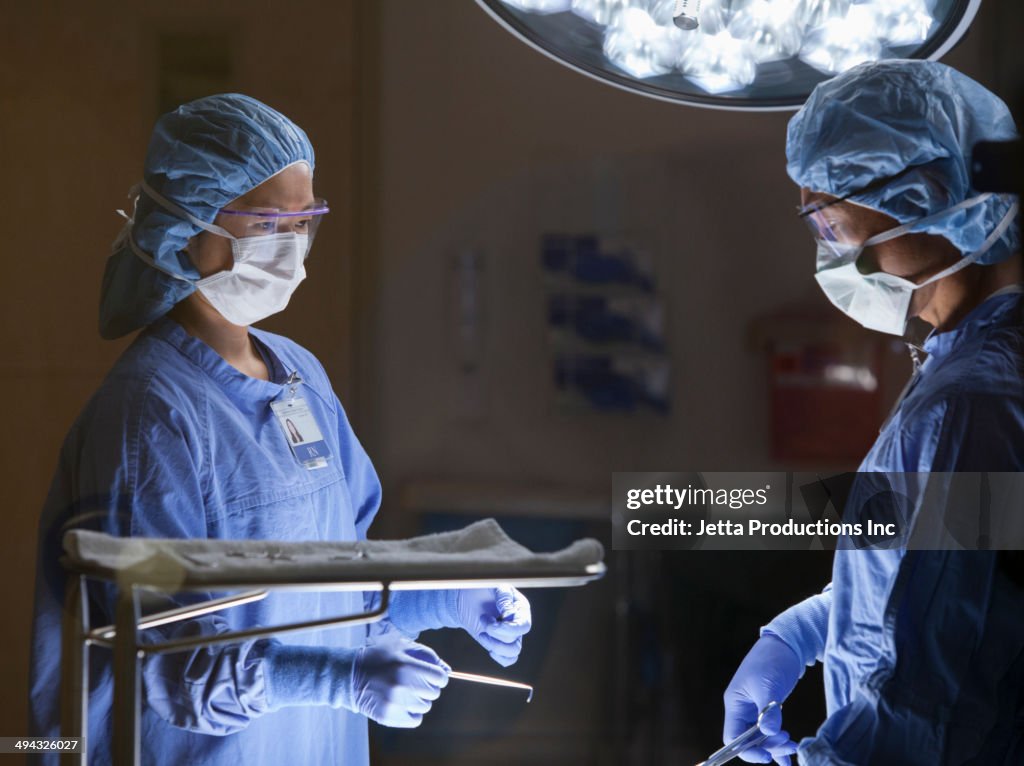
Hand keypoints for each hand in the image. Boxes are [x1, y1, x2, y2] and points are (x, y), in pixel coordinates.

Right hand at [351, 635, 449, 727]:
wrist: (349, 675)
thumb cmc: (378, 656)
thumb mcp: (401, 646)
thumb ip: (427, 655)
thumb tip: (447, 670)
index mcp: (406, 665)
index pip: (440, 678)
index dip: (438, 676)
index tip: (430, 675)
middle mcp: (402, 685)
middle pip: (434, 693)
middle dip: (428, 686)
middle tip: (414, 681)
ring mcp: (394, 703)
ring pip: (425, 706)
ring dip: (419, 699)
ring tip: (404, 691)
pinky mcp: (388, 717)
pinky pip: (415, 719)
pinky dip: (412, 713)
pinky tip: (402, 703)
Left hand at [453, 586, 531, 666]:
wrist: (466, 598)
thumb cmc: (482, 589)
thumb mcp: (493, 587)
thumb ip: (503, 597)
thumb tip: (508, 613)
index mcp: (521, 608)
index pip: (524, 625)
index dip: (508, 628)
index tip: (494, 621)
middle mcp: (518, 623)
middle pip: (515, 640)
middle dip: (496, 633)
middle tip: (483, 619)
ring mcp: (510, 635)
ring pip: (512, 652)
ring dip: (494, 644)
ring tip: (482, 631)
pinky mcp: (500, 644)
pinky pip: (508, 659)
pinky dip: (499, 656)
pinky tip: (487, 644)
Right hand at [722, 634, 801, 764]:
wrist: (784, 646)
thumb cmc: (771, 661)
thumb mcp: (769, 686)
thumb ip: (768, 711)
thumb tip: (768, 733)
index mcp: (735, 704)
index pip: (733, 737)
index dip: (747, 750)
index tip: (767, 756)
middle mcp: (742, 709)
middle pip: (749, 740)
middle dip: (768, 747)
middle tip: (789, 745)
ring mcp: (754, 709)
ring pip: (761, 738)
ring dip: (775, 745)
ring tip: (793, 746)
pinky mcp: (767, 708)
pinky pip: (769, 731)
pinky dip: (778, 742)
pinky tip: (788, 752)